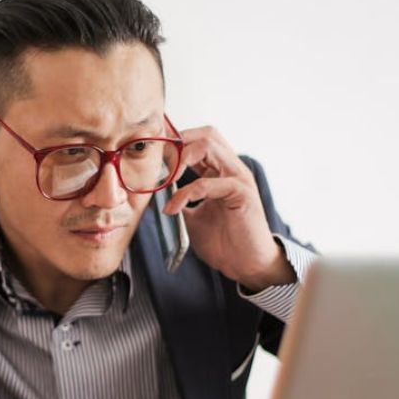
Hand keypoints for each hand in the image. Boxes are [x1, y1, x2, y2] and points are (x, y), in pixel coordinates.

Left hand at [162, 125, 295, 291]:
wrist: (245, 265)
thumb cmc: (224, 242)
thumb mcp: (192, 218)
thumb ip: (178, 202)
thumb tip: (153, 196)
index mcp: (220, 172)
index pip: (199, 141)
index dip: (175, 142)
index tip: (152, 155)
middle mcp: (232, 169)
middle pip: (206, 134)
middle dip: (178, 142)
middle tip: (159, 162)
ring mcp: (239, 178)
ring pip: (209, 146)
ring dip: (181, 159)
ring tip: (166, 180)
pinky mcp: (242, 193)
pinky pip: (210, 182)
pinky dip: (186, 192)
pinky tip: (173, 208)